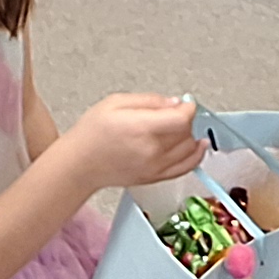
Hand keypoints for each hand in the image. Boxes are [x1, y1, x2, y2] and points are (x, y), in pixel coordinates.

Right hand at [62, 91, 203, 189]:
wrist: (80, 164)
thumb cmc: (92, 133)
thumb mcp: (115, 102)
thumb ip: (149, 100)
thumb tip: (174, 103)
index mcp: (142, 128)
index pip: (182, 119)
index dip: (189, 108)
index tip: (186, 103)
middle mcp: (152, 150)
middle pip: (188, 133)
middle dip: (188, 119)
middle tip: (179, 111)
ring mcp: (155, 167)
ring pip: (190, 150)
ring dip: (193, 136)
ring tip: (184, 126)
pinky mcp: (156, 178)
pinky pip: (186, 168)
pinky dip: (195, 156)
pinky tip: (197, 146)